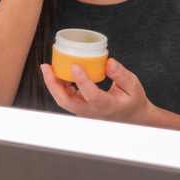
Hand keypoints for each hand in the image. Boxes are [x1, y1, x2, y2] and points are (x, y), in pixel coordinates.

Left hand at [40, 58, 155, 124]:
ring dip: (53, 84)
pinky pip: (66, 97)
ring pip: (63, 100)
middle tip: (46, 67)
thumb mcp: (133, 86)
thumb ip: (121, 74)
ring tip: (47, 67)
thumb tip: (109, 62)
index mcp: (108, 106)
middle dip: (53, 84)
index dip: (83, 81)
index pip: (92, 96)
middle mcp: (92, 112)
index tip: (75, 65)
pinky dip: (59, 85)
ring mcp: (84, 112)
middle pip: (67, 102)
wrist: (132, 117)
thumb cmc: (132, 100)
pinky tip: (57, 72)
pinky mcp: (80, 108)